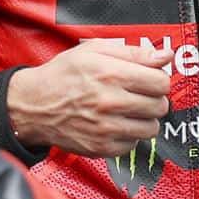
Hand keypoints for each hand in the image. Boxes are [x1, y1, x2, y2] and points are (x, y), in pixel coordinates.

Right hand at [7, 39, 172, 158]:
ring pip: (151, 128)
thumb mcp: (93, 51)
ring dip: (144, 119)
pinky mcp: (102, 147)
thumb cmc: (63, 75)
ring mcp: (106, 128)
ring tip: (128, 110)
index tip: (150, 80)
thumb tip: (165, 56)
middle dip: (154, 99)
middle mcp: (110, 102)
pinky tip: (115, 123)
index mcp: (110, 74)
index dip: (159, 80)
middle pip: (160, 106)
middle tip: (139, 95)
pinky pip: (134, 144)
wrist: (33, 106)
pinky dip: (129, 135)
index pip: (161, 83)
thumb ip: (133, 53)